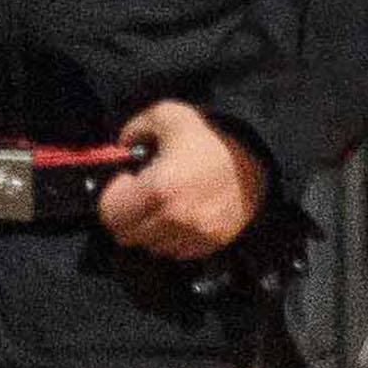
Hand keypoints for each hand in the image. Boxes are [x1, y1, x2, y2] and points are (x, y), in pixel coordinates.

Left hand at [97, 99, 268, 259]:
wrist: (257, 159)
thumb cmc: (209, 138)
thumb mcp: (168, 115)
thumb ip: (134, 129)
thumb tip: (120, 148)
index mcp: (159, 189)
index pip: (110, 215)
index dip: (113, 196)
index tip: (128, 181)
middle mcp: (173, 220)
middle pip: (126, 235)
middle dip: (126, 215)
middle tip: (140, 194)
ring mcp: (193, 237)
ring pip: (150, 246)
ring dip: (149, 229)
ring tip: (163, 204)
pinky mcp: (209, 246)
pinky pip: (175, 252)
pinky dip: (171, 238)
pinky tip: (180, 214)